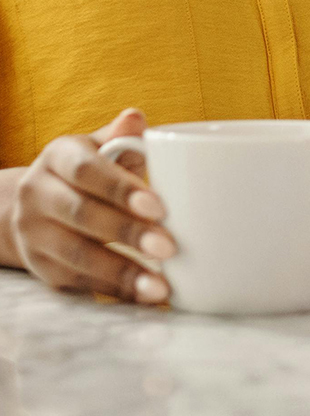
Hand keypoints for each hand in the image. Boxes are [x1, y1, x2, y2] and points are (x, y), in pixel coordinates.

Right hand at [6, 109, 175, 303]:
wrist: (33, 206)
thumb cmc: (87, 173)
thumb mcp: (97, 148)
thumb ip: (121, 138)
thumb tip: (137, 118)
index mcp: (58, 158)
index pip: (86, 171)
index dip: (121, 189)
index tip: (160, 207)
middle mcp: (38, 194)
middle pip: (82, 215)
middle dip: (128, 233)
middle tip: (170, 248)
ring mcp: (36, 233)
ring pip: (77, 255)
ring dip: (122, 272)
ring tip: (161, 287)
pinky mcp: (43, 267)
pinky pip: (78, 283)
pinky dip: (115, 291)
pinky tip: (146, 297)